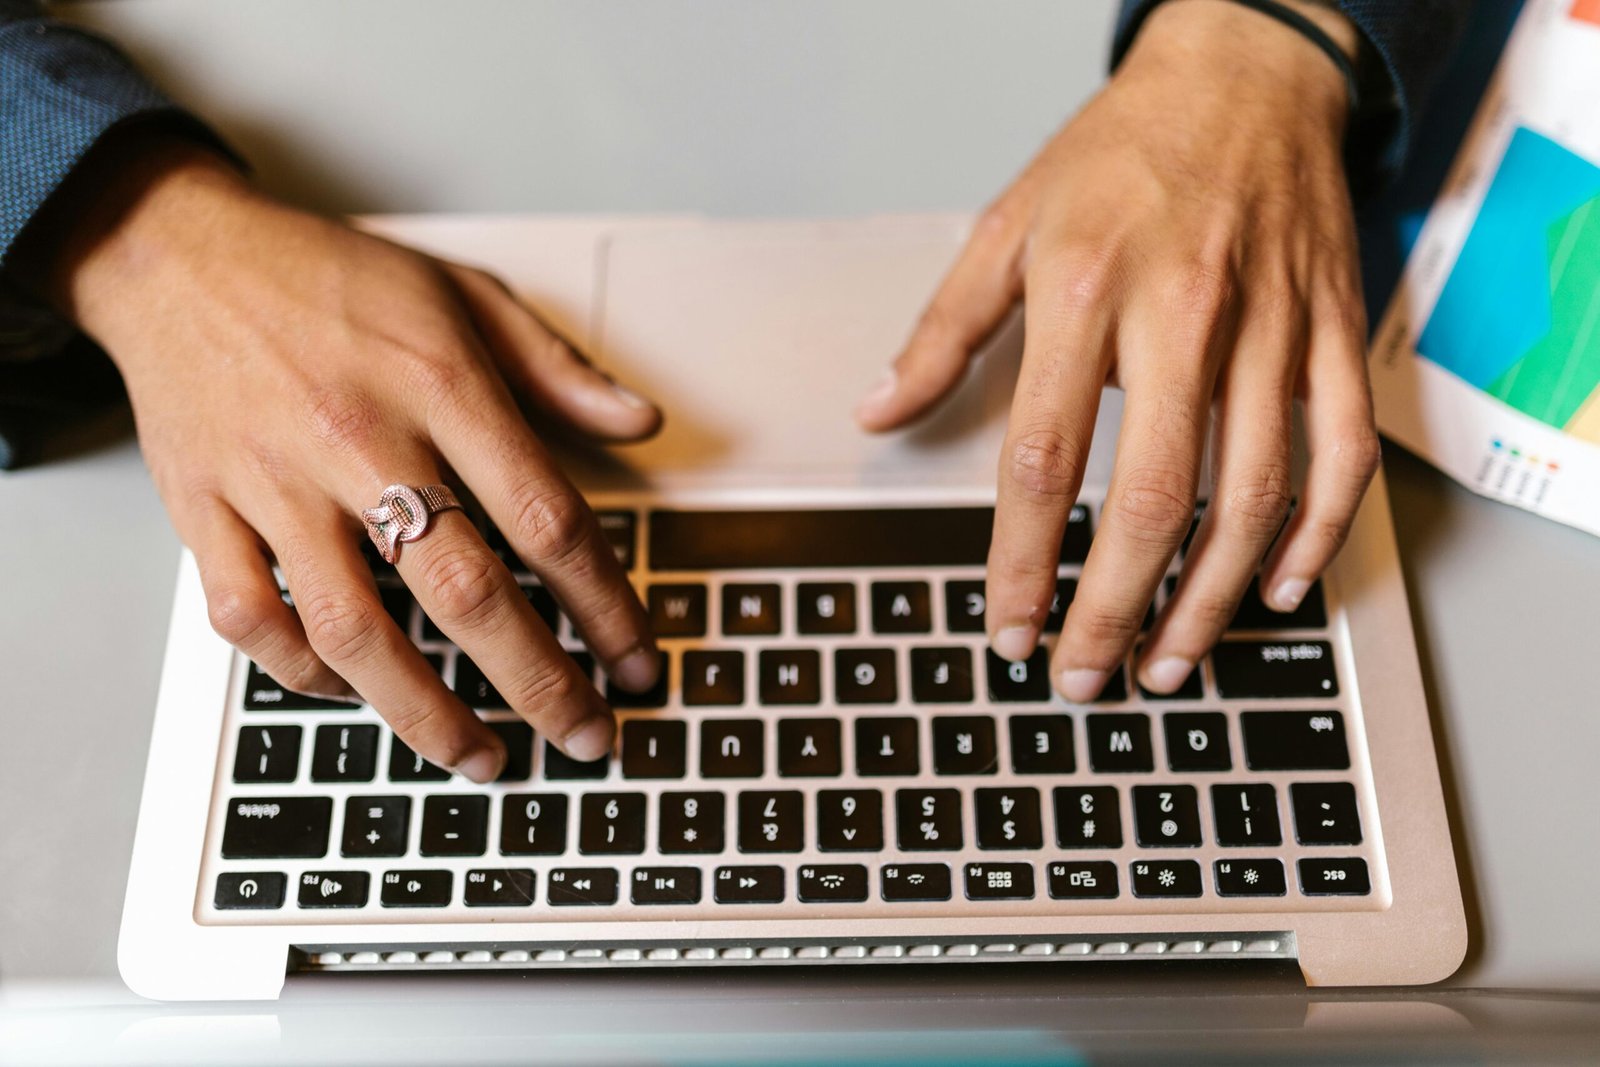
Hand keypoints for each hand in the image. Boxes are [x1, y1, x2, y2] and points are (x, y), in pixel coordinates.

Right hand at [49, 142, 661, 780]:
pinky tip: (352, 692)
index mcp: (440, 385)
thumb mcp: (464, 293)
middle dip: (541, 684)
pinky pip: (250, 619)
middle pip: (467, 593)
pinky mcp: (204, 510)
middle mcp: (360, 440)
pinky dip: (302, 673)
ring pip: (357, 629)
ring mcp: (275, 483)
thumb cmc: (328, 277)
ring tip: (484, 756)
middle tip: (586, 736)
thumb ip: (557, 368)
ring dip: (428, 713)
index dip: (605, 606)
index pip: (548, 519)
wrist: (178, 253)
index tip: (634, 661)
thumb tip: (642, 423)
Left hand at [856, 0, 1379, 698]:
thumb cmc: (1119, 154)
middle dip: (1114, 610)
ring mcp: (1269, 325)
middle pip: (1151, 498)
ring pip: (1252, 493)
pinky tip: (1277, 587)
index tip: (1007, 628)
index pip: (1043, 459)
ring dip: (1209, 596)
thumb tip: (879, 411)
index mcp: (1082, 291)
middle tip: (1086, 677)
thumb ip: (942, 332)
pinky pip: (1340, 453)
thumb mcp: (1006, 226)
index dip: (1022, 561)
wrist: (1243, 73)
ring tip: (1170, 663)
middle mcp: (1181, 314)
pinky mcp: (1330, 331)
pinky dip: (1316, 533)